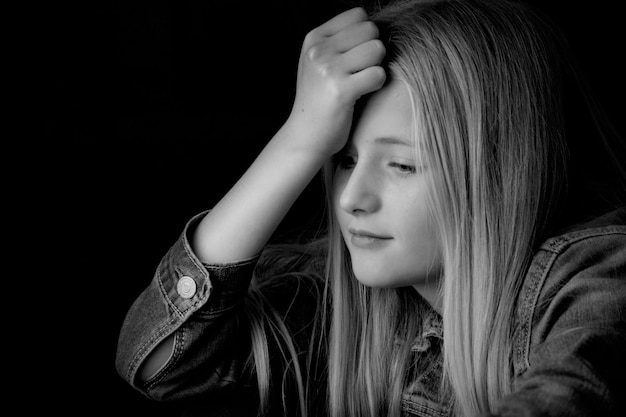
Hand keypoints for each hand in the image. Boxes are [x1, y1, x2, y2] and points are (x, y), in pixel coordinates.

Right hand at [287, 7, 385, 157]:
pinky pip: (378, 74)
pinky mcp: (341, 91)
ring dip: (376, 67)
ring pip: (377, 50)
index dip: (365, 34)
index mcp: (314, 39)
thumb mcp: (318, 62)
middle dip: (373, 50)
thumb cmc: (319, 99)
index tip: (356, 55)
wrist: (305, 136)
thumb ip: (340, 41)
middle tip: (360, 71)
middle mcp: (319, 51)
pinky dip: (376, 85)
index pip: (358, 15)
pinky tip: (362, 93)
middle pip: (371, 30)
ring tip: (361, 82)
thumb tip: (376, 26)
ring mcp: (328, 70)